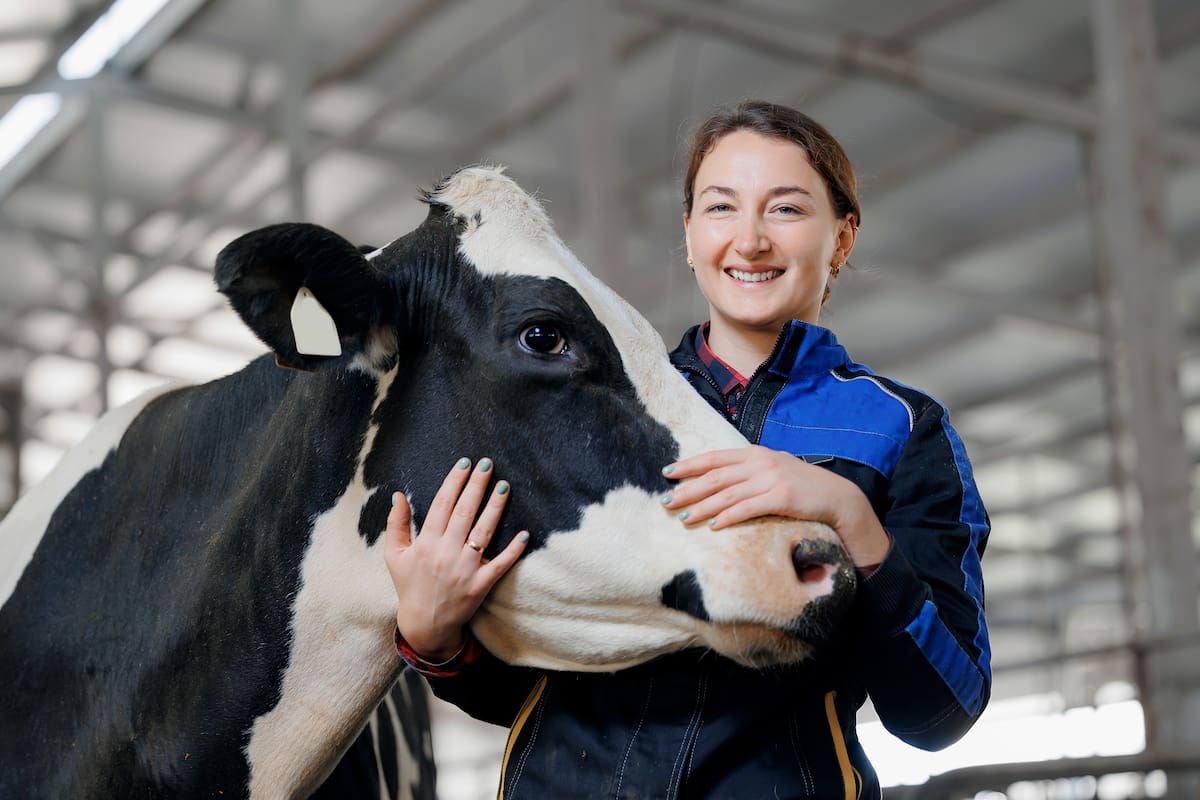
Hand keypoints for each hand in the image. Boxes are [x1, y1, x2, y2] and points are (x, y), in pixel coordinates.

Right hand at [384, 457, 527, 660]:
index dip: (454, 481)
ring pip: (484, 531)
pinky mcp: (481, 585)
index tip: (464, 463)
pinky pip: (500, 564)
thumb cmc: (409, 585)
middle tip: (488, 463)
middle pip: (465, 511)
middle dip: (477, 484)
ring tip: (504, 485)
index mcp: (425, 543)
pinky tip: (524, 533)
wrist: (425, 624)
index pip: (442, 504)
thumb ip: (396, 524)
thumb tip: (398, 495)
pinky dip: (513, 549)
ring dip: (495, 507)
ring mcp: (465, 569)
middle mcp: (446, 553)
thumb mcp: (395, 556)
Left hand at [662, 446, 889, 567]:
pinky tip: (713, 525)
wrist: (837, 497)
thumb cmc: (801, 487)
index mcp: (755, 453)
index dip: (689, 465)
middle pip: (715, 477)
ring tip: (683, 518)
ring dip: (702, 507)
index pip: (714, 457)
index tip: (667, 472)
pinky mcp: (781, 498)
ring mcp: (771, 479)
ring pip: (727, 494)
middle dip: (688, 489)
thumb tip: (720, 479)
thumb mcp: (773, 470)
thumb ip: (749, 471)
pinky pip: (747, 508)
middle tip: (666, 501)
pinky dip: (728, 517)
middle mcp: (760, 462)